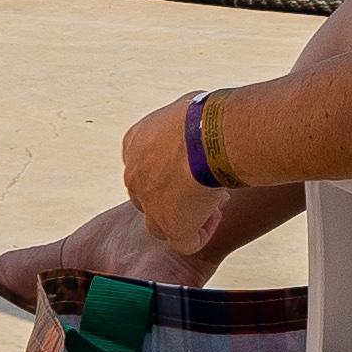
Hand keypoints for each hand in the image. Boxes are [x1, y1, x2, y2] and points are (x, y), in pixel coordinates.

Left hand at [121, 94, 231, 257]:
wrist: (208, 137)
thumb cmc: (203, 116)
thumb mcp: (185, 109)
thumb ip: (185, 121)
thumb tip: (202, 121)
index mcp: (135, 144)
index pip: (146, 164)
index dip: (171, 167)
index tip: (194, 161)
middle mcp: (135, 176)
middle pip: (150, 195)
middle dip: (177, 192)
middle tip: (204, 182)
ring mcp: (150, 205)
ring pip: (160, 224)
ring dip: (186, 216)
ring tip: (212, 200)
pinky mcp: (171, 227)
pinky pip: (185, 242)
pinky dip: (202, 233)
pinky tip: (216, 215)